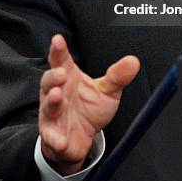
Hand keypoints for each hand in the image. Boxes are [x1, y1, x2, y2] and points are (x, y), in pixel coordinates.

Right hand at [39, 34, 139, 175]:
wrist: (81, 138)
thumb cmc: (90, 108)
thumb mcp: (107, 91)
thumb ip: (117, 76)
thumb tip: (133, 61)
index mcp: (69, 77)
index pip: (61, 60)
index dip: (58, 50)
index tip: (58, 39)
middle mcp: (57, 92)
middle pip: (49, 80)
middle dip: (54, 76)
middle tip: (62, 73)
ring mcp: (52, 114)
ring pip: (48, 106)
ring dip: (52, 101)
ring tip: (57, 95)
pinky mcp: (53, 135)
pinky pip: (51, 136)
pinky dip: (55, 139)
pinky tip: (61, 141)